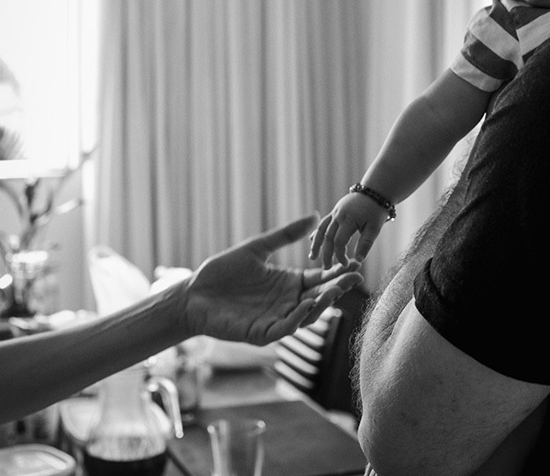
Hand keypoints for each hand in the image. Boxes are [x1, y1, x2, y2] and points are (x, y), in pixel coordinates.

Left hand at [181, 215, 363, 344]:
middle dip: (337, 289)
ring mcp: (275, 319)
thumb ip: (285, 235)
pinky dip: (296, 319)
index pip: (319, 279)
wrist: (194, 293)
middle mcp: (286, 303)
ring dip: (321, 305)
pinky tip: (305, 304)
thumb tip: (314, 216)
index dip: (336, 273)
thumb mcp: (258, 248)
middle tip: (354, 277)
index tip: (354, 263)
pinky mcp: (261, 333)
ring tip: (333, 290)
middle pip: (318, 298)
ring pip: (306, 316)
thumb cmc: (223, 271)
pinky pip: (284, 328)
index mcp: (288, 283)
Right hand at [310, 193, 390, 267]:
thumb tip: (359, 260)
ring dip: (316, 244)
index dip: (340, 255)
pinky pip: (323, 223)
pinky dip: (317, 232)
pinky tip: (312, 240)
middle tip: (326, 268)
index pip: (339, 241)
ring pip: (321, 229)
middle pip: (327, 237)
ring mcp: (335, 212)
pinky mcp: (335, 211)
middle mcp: (338, 215)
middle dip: (326, 253)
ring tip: (312, 257)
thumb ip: (366, 244)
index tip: (345, 265)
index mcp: (349, 219)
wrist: (375, 191)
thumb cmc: (376, 211)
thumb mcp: (375, 228)